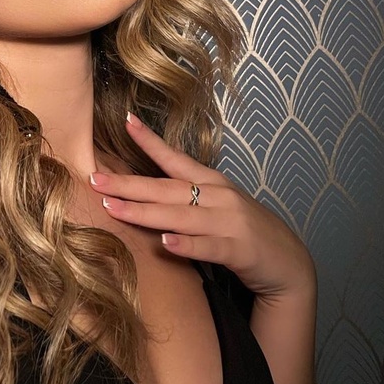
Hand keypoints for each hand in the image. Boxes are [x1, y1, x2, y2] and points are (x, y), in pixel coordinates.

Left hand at [89, 113, 314, 300]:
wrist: (288, 263)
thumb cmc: (245, 232)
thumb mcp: (216, 206)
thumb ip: (185, 199)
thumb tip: (144, 192)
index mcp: (212, 183)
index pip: (175, 158)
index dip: (150, 140)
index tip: (125, 121)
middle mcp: (219, 196)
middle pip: (166, 188)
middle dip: (128, 185)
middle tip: (95, 180)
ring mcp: (230, 221)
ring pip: (180, 215)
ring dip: (144, 213)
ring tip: (114, 209)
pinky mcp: (240, 250)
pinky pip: (208, 247)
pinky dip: (187, 244)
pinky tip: (165, 243)